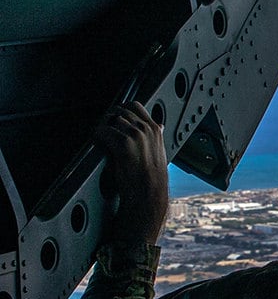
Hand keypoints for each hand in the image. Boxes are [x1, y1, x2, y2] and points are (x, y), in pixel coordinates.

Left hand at [94, 101, 169, 245]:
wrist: (148, 192)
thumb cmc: (151, 177)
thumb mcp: (159, 151)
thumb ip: (156, 136)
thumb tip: (158, 125)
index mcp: (155, 129)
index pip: (134, 106)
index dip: (120, 110)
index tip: (112, 118)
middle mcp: (146, 129)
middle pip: (119, 111)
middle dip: (108, 120)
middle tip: (103, 132)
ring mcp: (136, 135)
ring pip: (110, 120)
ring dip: (102, 128)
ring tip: (100, 140)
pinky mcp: (124, 143)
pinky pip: (102, 131)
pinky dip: (97, 136)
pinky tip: (98, 144)